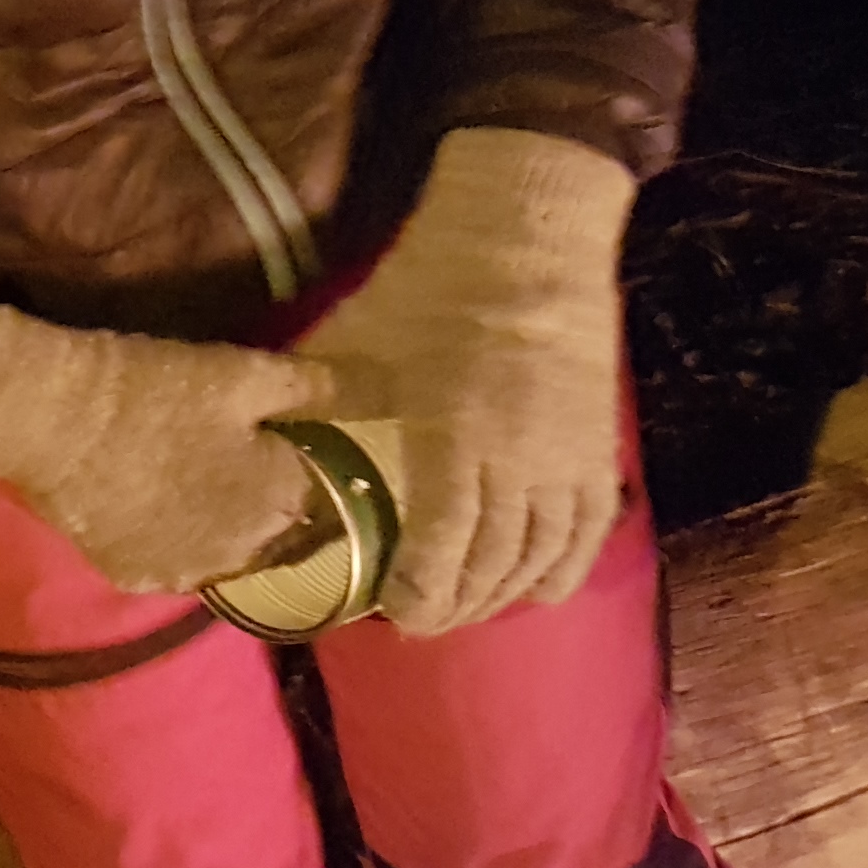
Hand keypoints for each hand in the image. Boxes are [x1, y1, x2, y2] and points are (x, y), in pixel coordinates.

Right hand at [0, 305, 337, 591]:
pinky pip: (172, 561)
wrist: (53, 420)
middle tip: (234, 453)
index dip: (307, 468)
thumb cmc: (159, 391)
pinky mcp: (134, 577)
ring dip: (220, 524)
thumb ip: (321, 388)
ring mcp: (185, 575)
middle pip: (274, 532)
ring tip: (193, 479)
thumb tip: (382, 391)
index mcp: (284, 508)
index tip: (285, 440)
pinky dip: (173, 539)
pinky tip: (154, 504)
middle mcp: (244, 558)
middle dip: (265, 501)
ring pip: (223, 551)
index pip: (326, 500)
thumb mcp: (248, 372)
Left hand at [294, 129, 634, 633]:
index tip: (393, 613)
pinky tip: (535, 591)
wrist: (524, 246)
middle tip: (418, 622)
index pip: (441, 548)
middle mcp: (516, 463)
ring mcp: (564, 461)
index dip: (419, 595)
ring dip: (502, 596)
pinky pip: (588, 535)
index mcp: (452, 439)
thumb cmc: (426, 292)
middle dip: (454, 606)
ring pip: (541, 559)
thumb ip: (318, 405)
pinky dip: (561, 571)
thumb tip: (269, 446)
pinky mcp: (598, 451)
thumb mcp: (354, 348)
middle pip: (491, 566)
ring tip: (466, 609)